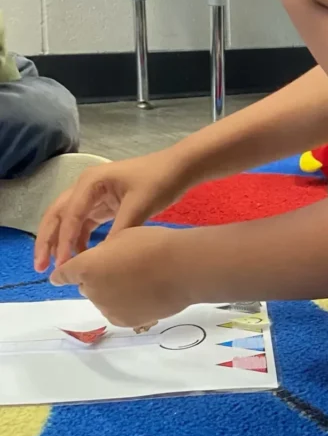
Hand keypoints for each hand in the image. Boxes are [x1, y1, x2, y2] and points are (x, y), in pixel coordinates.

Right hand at [35, 152, 188, 272]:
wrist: (179, 168)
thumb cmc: (159, 181)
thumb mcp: (139, 206)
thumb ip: (119, 231)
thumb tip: (101, 258)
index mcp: (91, 181)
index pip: (69, 214)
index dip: (62, 240)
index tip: (61, 264)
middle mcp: (86, 186)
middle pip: (58, 215)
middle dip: (48, 241)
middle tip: (40, 267)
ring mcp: (94, 195)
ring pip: (68, 220)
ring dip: (60, 242)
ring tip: (57, 268)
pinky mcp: (103, 204)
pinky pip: (84, 223)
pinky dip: (78, 239)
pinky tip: (79, 256)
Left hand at [49, 226, 193, 327]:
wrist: (182, 268)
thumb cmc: (153, 244)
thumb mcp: (124, 235)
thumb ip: (105, 252)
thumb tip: (103, 263)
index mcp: (87, 267)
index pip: (63, 274)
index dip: (63, 274)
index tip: (63, 275)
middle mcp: (91, 291)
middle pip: (87, 286)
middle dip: (97, 279)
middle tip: (123, 268)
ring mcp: (107, 309)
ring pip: (104, 300)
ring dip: (113, 292)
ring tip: (140, 281)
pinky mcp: (124, 322)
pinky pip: (119, 311)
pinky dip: (126, 304)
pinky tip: (146, 293)